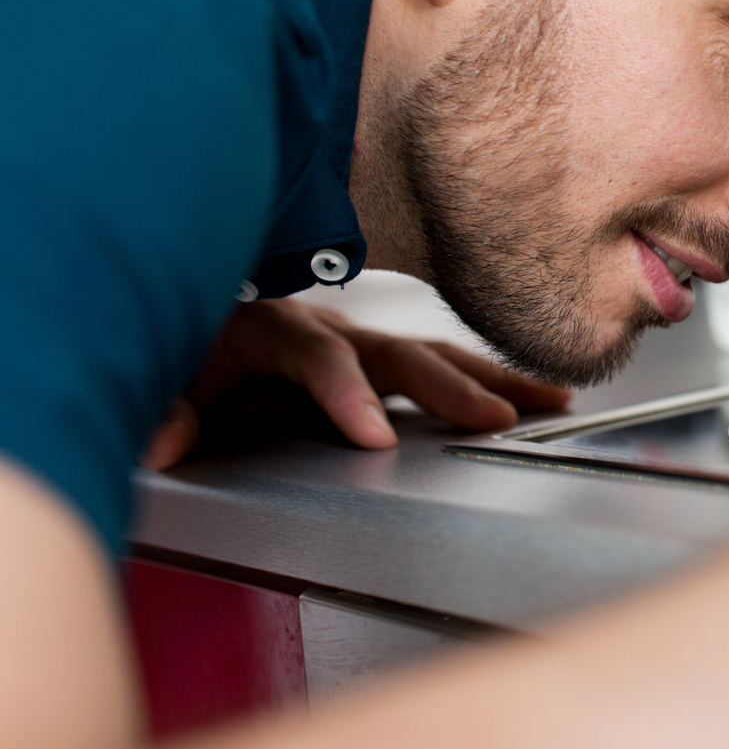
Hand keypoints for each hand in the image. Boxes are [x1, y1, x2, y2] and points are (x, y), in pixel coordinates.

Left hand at [142, 299, 571, 468]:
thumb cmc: (188, 341)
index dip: (348, 397)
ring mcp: (359, 338)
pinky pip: (439, 361)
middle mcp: (328, 328)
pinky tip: (528, 394)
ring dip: (491, 377)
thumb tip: (161, 442)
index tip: (374, 438)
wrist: (197, 306)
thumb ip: (167, 408)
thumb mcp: (167, 372)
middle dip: (449, 387)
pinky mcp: (376, 355)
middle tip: (493, 419)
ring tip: (546, 399)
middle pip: (399, 353)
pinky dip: (488, 377)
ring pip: (434, 352)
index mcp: (275, 330)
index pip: (320, 361)